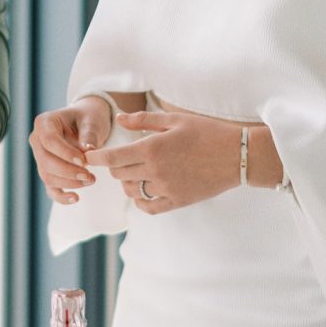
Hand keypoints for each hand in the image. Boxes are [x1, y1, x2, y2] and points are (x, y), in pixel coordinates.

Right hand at [29, 96, 112, 204]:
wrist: (87, 122)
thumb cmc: (88, 117)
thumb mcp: (92, 120)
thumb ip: (89, 134)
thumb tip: (87, 151)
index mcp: (44, 123)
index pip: (49, 140)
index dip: (65, 153)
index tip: (84, 161)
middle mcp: (37, 140)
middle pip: (46, 161)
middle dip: (68, 172)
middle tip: (90, 176)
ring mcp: (40, 157)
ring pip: (47, 176)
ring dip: (69, 183)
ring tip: (91, 180)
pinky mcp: (48, 171)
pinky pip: (50, 188)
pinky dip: (61, 197)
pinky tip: (76, 198)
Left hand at [82, 110, 239, 213]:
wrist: (238, 156)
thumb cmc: (206, 131)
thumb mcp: (174, 119)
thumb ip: (143, 120)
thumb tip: (119, 119)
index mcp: (152, 148)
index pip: (113, 158)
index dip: (96, 158)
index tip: (88, 156)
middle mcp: (156, 171)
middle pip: (120, 174)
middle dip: (114, 166)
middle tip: (118, 158)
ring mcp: (167, 189)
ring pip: (132, 191)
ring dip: (127, 182)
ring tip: (134, 172)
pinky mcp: (178, 201)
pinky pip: (149, 207)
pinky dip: (141, 201)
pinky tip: (144, 190)